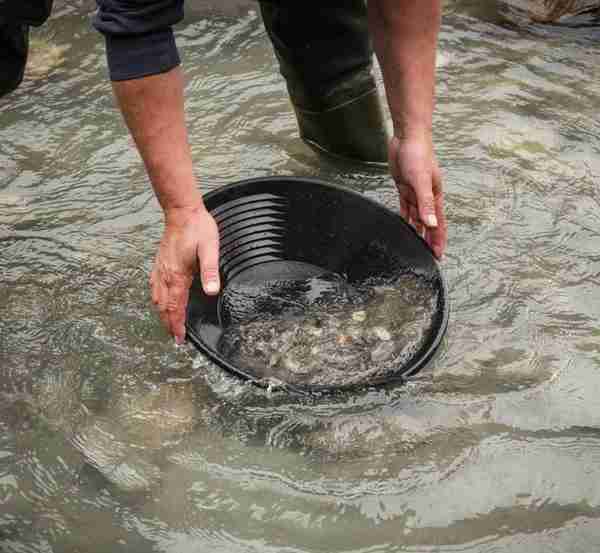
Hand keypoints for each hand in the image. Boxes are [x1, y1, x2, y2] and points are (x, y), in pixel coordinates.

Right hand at [150, 204, 219, 343]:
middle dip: (168, 324)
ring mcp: (160, 269)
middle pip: (163, 307)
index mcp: (177, 275)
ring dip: (162, 314)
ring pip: (157, 298)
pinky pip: (154, 287)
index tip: (179, 339)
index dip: (177, 325)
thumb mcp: (210, 249)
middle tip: (174, 339)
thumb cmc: (198, 229)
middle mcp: (165, 275)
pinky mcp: (159, 263)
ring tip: (168, 325)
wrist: (182, 211)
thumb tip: (212, 291)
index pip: (175, 307)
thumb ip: (210, 271)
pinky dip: (157, 300)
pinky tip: (160, 301)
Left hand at [388, 135, 446, 258]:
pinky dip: (406, 217)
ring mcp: (415, 192)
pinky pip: (406, 207)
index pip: (438, 223)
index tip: (438, 255)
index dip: (438, 239)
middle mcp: (426, 196)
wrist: (407, 137)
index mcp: (434, 196)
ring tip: (417, 246)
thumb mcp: (421, 181)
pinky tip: (404, 225)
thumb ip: (426, 203)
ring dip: (417, 231)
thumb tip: (431, 224)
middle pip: (428, 223)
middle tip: (428, 256)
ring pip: (417, 217)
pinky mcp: (404, 187)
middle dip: (429, 239)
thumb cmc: (417, 154)